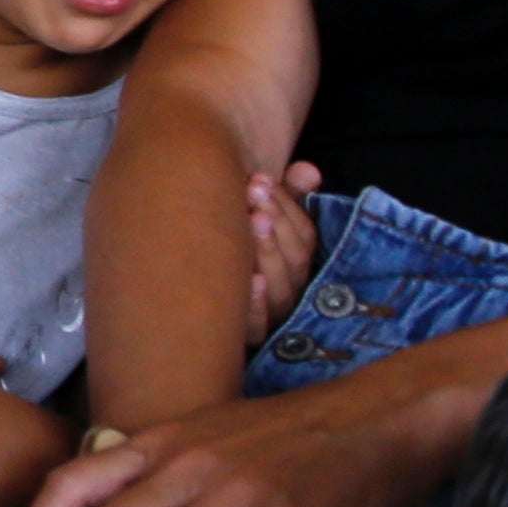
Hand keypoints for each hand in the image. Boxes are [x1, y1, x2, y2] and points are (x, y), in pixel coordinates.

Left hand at [242, 159, 327, 332]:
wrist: (199, 304)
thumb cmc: (236, 248)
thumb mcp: (261, 218)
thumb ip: (286, 195)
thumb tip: (308, 169)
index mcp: (296, 261)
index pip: (304, 236)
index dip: (286, 206)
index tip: (260, 179)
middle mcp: (290, 289)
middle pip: (295, 261)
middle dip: (276, 221)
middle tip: (252, 190)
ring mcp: (272, 315)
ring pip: (280, 289)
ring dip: (267, 252)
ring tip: (251, 220)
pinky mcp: (247, 337)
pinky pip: (256, 326)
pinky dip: (255, 304)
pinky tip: (249, 280)